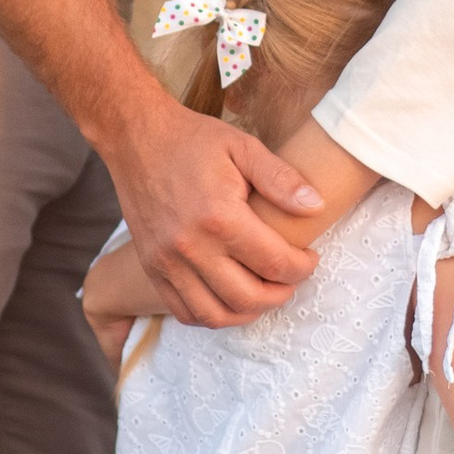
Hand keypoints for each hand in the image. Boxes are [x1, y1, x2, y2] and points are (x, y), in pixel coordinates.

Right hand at [107, 96, 319, 327]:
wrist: (136, 138)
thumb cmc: (193, 140)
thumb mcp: (243, 147)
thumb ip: (281, 179)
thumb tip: (316, 207)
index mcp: (220, 217)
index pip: (275, 263)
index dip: (303, 267)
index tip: (310, 258)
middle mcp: (191, 247)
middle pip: (249, 297)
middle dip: (282, 294)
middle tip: (292, 278)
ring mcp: (166, 262)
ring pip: (216, 315)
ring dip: (248, 312)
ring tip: (264, 292)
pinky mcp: (150, 267)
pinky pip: (184, 311)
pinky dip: (212, 315)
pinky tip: (229, 298)